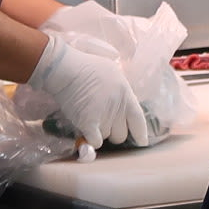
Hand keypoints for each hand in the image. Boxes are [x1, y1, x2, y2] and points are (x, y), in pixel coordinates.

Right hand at [28, 32, 149, 147]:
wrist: (66, 69)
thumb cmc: (87, 67)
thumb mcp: (113, 73)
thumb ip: (120, 90)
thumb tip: (121, 100)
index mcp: (126, 95)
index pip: (138, 120)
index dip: (141, 133)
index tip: (142, 142)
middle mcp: (118, 108)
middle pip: (121, 134)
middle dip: (113, 132)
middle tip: (102, 124)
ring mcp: (104, 117)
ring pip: (105, 137)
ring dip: (98, 132)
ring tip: (88, 117)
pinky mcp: (89, 124)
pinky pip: (95, 142)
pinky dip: (90, 140)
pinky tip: (85, 132)